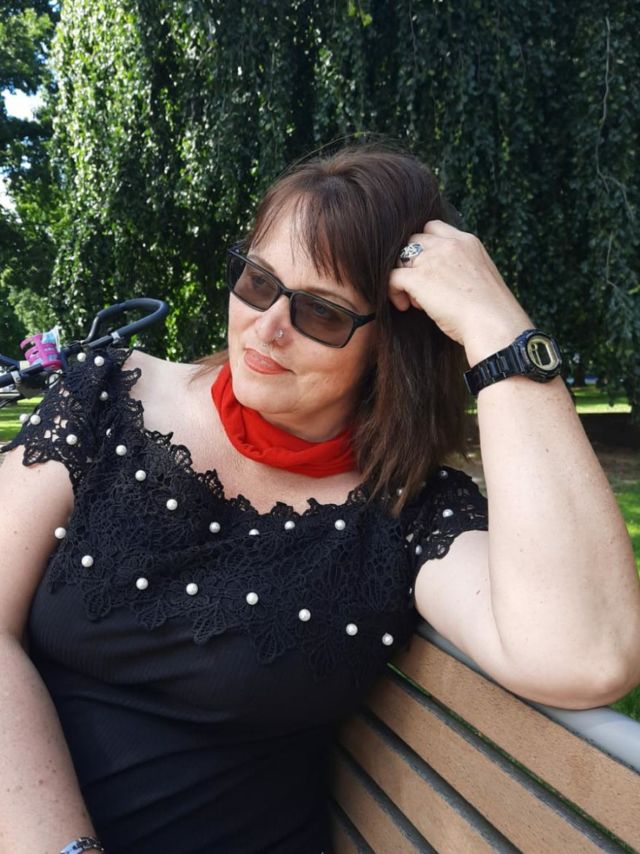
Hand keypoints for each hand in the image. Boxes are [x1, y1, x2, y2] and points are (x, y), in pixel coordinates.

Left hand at [388, 220, 531, 353]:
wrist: (494, 324)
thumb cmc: (492, 312)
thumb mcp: (482, 277)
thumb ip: (463, 269)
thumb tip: (445, 281)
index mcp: (468, 242)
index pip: (433, 228)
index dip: (425, 247)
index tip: (429, 269)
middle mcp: (450, 245)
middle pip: (413, 241)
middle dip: (412, 263)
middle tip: (422, 289)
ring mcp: (433, 260)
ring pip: (400, 258)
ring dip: (404, 278)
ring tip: (416, 301)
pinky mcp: (419, 278)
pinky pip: (392, 277)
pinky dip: (393, 292)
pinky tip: (404, 306)